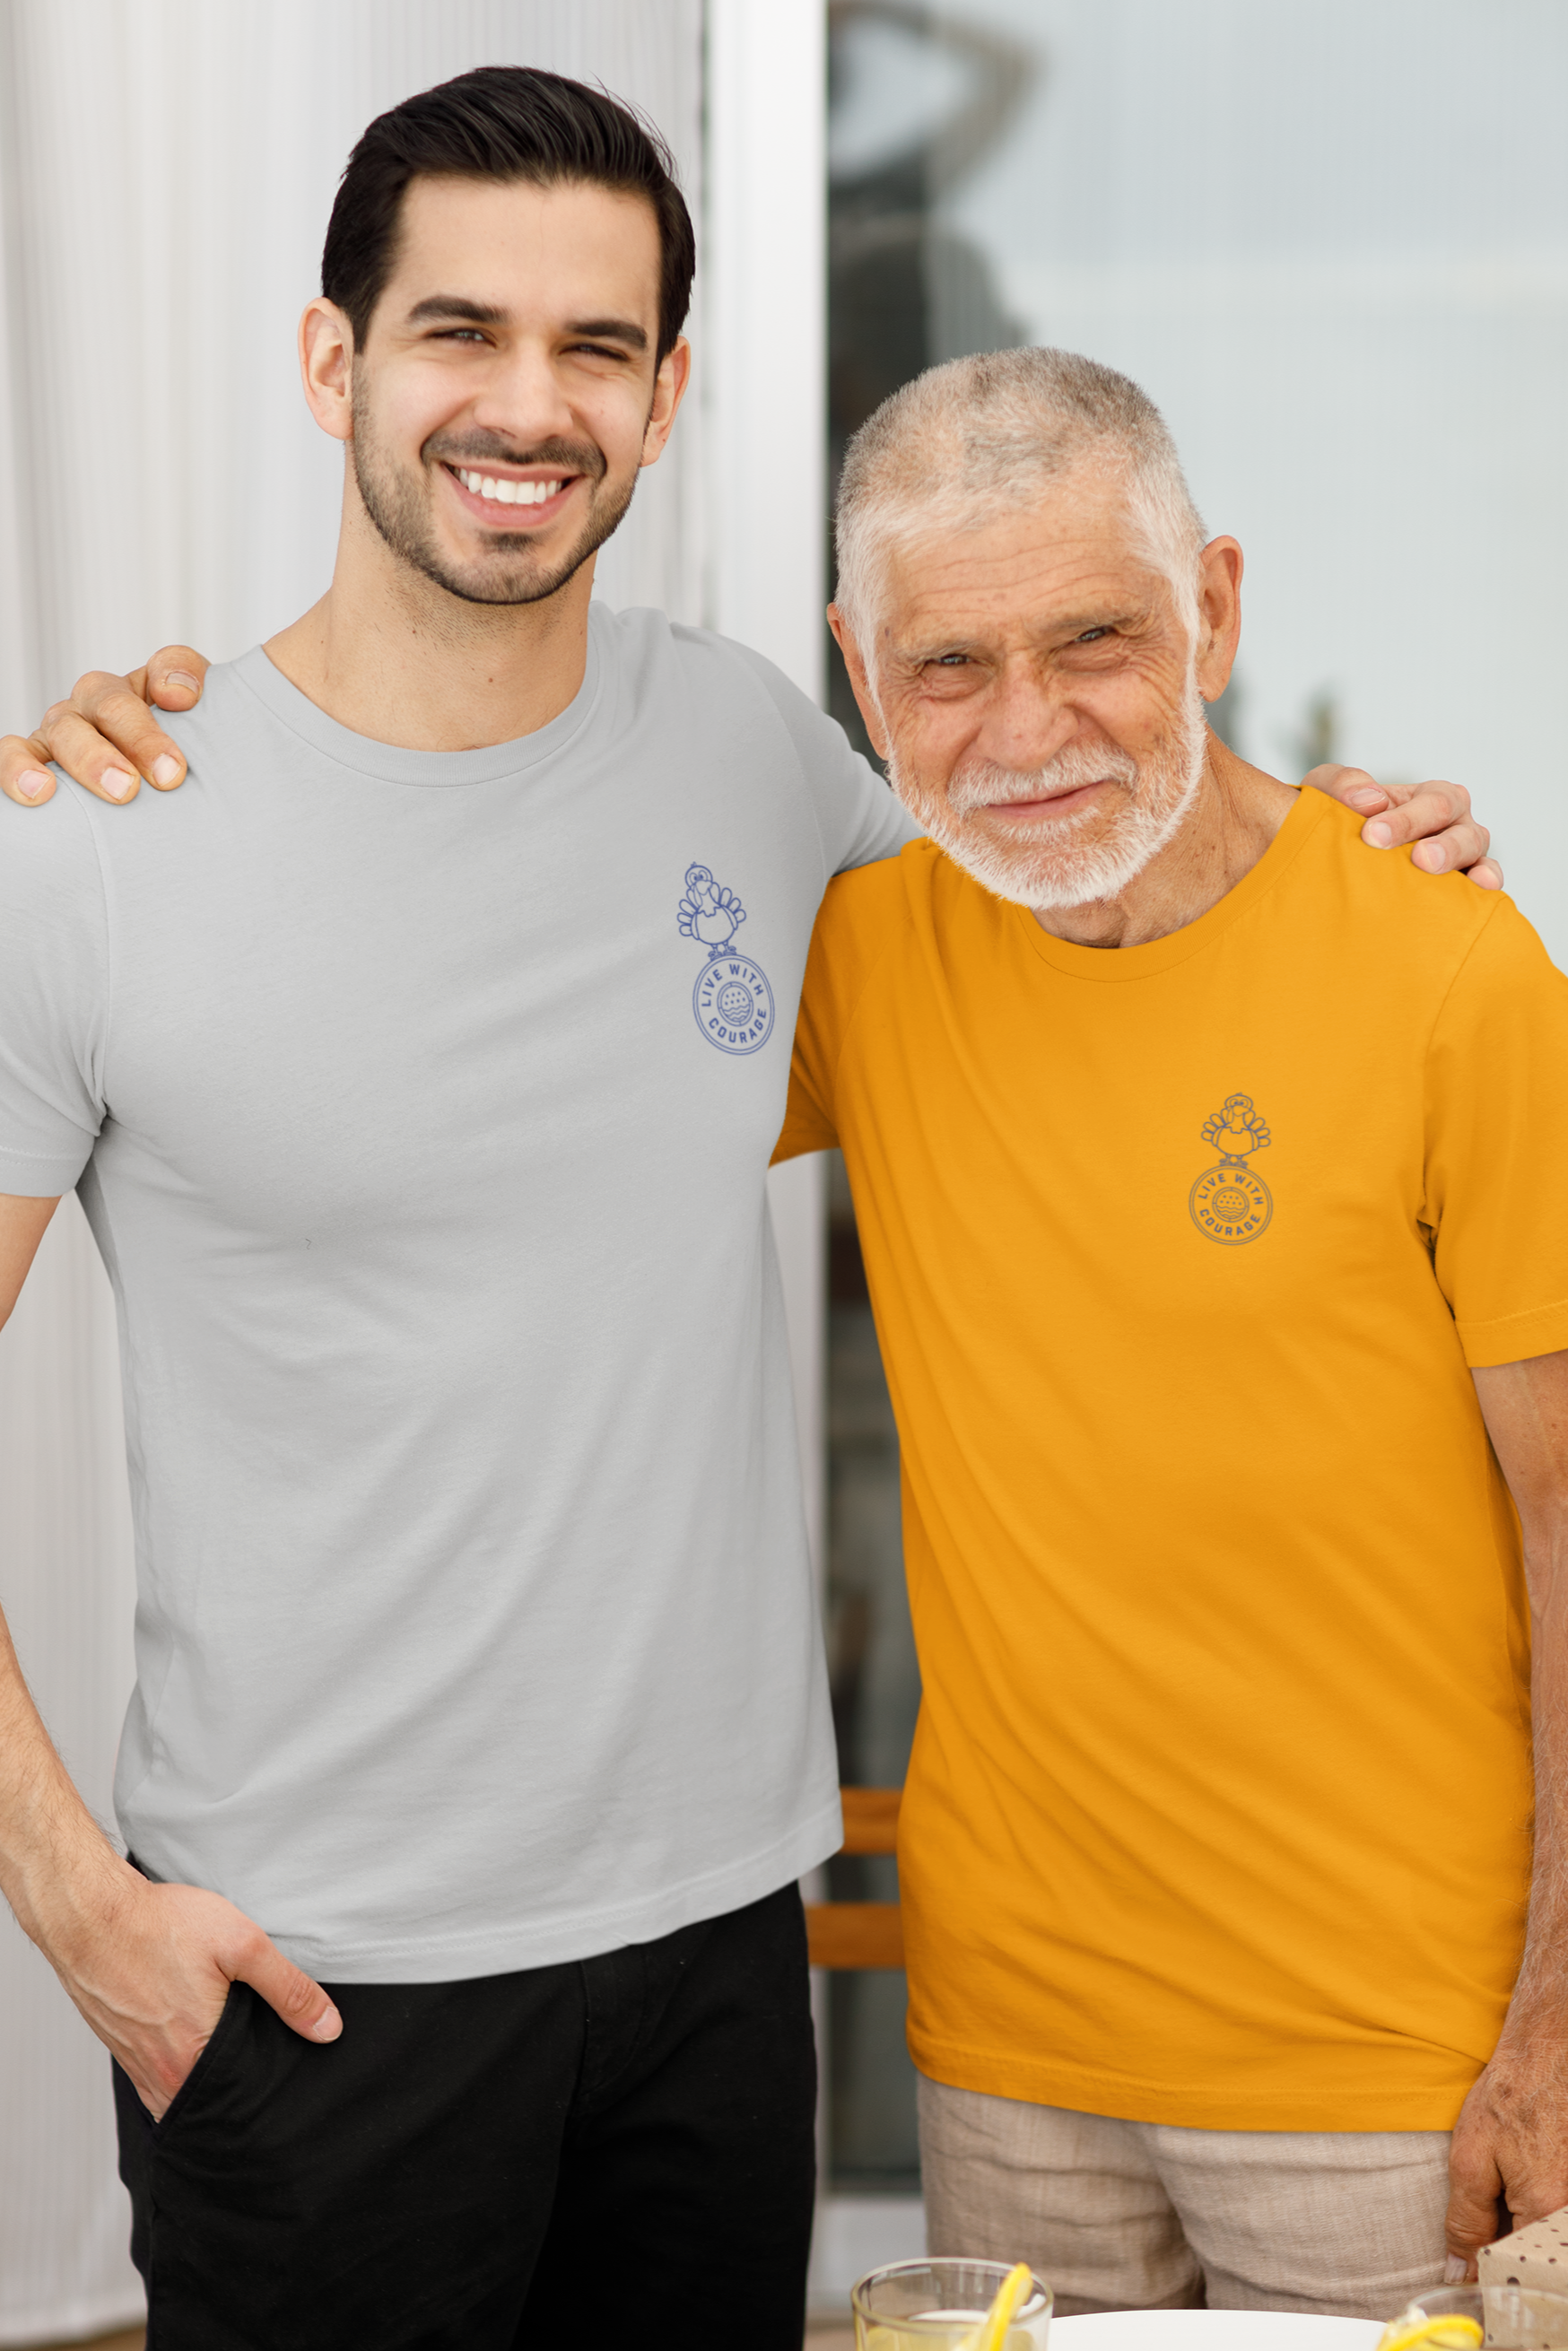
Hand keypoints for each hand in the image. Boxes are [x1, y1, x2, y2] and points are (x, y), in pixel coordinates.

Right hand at [0, 646, 208, 807]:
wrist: (144, 806)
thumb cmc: (172, 771)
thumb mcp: (202, 739)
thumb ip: (195, 699)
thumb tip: (178, 693)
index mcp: (145, 690)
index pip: (166, 670)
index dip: (176, 680)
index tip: (186, 705)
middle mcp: (96, 704)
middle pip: (111, 703)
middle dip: (141, 738)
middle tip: (168, 777)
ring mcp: (60, 732)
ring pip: (64, 730)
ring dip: (90, 759)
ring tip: (117, 791)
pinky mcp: (29, 761)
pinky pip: (10, 757)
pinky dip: (18, 770)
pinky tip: (39, 794)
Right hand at [42, 1849, 340, 2118]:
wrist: (90, 1915)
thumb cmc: (160, 1926)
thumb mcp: (241, 1946)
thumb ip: (288, 1989)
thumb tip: (328, 2028)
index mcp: (193, 2060)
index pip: (242, 2101)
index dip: (268, 2092)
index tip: (286, 2080)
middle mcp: (160, 2075)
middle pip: (213, 2102)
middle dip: (240, 2091)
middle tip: (262, 2064)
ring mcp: (136, 2065)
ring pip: (182, 2091)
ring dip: (208, 2080)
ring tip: (234, 2053)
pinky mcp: (121, 2048)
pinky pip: (157, 2076)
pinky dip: (180, 2066)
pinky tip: (195, 2038)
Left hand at [1303, 764, 1502, 888]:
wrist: (1334, 870)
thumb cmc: (1339, 825)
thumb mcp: (1327, 795)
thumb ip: (1340, 784)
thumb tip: (1369, 800)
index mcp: (1429, 797)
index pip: (1430, 801)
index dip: (1405, 818)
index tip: (1372, 836)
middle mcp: (1453, 822)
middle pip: (1455, 824)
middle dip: (1433, 840)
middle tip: (1414, 858)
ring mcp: (1464, 853)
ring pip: (1472, 847)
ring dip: (1453, 857)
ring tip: (1432, 868)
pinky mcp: (1468, 885)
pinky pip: (1486, 878)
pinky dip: (1486, 879)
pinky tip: (1480, 886)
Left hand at [1445, 2022, 1567, 2278]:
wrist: (1552, 2051)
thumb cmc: (1510, 2096)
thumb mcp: (1470, 2157)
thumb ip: (1466, 2221)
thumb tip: (1460, 2273)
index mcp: (1546, 2211)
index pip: (1516, 2272)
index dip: (1490, 2275)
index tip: (1473, 2275)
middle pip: (1539, 2259)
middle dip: (1514, 2254)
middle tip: (1494, 2224)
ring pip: (1551, 2241)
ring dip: (1528, 2232)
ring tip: (1515, 2190)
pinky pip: (1560, 2222)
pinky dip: (1544, 2214)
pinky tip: (1531, 2183)